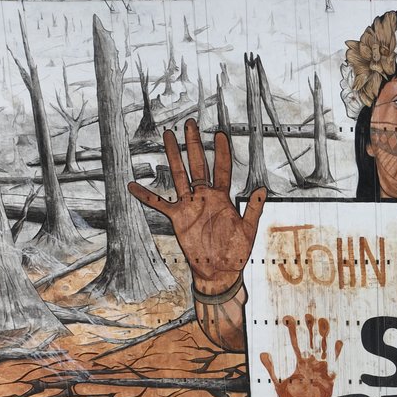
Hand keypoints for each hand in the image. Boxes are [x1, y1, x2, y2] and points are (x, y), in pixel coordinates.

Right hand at [127, 119, 265, 295]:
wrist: (219, 271)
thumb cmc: (235, 252)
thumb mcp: (248, 230)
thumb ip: (254, 208)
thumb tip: (263, 188)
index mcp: (222, 198)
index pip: (222, 169)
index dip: (221, 152)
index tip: (220, 134)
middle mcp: (204, 197)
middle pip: (198, 165)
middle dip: (194, 144)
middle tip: (190, 124)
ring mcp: (190, 206)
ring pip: (179, 175)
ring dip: (174, 156)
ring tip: (167, 136)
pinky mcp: (178, 218)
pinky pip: (159, 204)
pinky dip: (146, 196)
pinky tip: (134, 185)